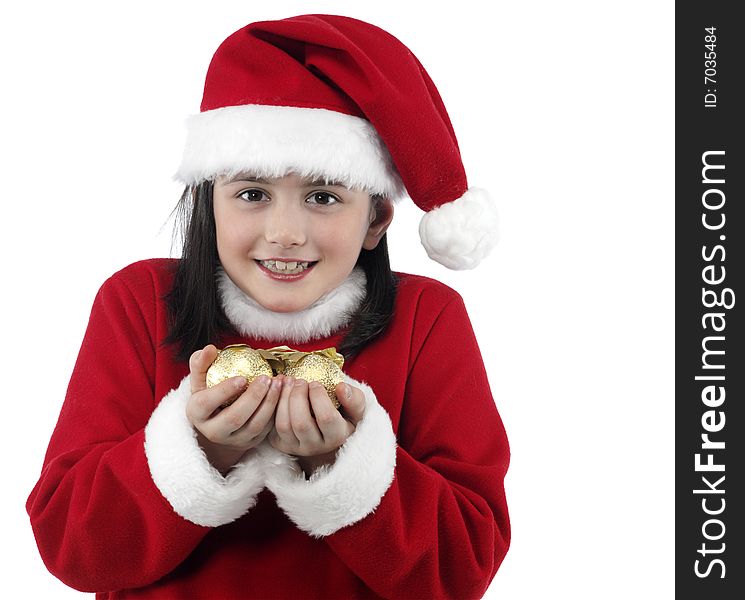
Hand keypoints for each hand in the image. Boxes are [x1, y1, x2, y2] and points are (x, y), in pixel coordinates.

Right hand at [186, 344, 280, 473]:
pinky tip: (284, 393)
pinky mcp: (251, 442)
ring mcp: (234, 440)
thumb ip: (201, 364)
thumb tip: (210, 349)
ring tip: (278, 383)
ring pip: (254, 426)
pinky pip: (266, 430)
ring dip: (269, 404)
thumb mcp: (201, 381)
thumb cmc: (210, 396)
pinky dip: (277, 411)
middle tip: (266, 378)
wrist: (218, 424)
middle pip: (234, 418)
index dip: (224, 391)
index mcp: (197, 414)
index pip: (206, 404)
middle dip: (253, 398)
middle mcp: (214, 431)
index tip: (242, 378)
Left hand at [268, 377, 366, 474]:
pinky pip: (272, 426)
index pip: (326, 418)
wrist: (328, 433)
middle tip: (299, 380)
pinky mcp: (281, 444)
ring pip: (284, 425)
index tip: (315, 382)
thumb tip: (340, 387)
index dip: (318, 397)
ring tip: (287, 381)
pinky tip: (279, 390)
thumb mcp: (356, 410)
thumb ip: (355, 399)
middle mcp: (316, 447)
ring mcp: (297, 447)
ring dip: (282, 399)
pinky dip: (273, 405)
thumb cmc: (344, 417)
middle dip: (297, 396)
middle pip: (301, 423)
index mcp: (337, 437)